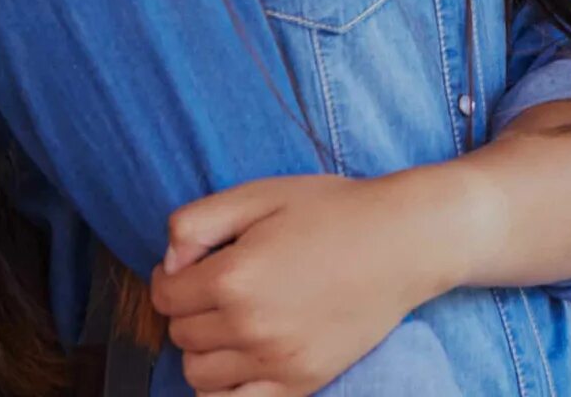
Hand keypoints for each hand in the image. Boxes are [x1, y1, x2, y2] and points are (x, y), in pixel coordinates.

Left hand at [149, 168, 467, 395]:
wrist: (407, 241)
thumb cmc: (337, 211)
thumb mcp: (264, 194)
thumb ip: (198, 221)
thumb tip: (167, 264)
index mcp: (234, 277)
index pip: (164, 295)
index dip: (172, 277)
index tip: (195, 266)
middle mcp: (249, 325)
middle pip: (180, 333)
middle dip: (191, 309)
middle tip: (224, 286)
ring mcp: (276, 359)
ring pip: (198, 372)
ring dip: (205, 347)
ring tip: (235, 320)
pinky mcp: (300, 381)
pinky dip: (223, 388)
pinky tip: (240, 359)